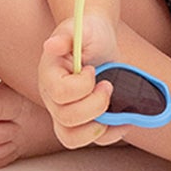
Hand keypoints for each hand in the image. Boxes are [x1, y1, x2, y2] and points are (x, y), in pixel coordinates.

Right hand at [38, 19, 125, 148]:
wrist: (100, 40)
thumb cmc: (89, 33)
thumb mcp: (80, 28)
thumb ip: (66, 35)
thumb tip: (51, 45)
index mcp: (48, 75)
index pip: (60, 93)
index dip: (82, 85)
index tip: (93, 69)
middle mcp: (52, 98)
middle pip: (67, 118)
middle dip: (95, 104)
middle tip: (108, 85)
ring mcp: (64, 113)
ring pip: (72, 138)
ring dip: (98, 125)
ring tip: (112, 105)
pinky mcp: (82, 123)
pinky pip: (91, 141)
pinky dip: (110, 134)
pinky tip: (123, 120)